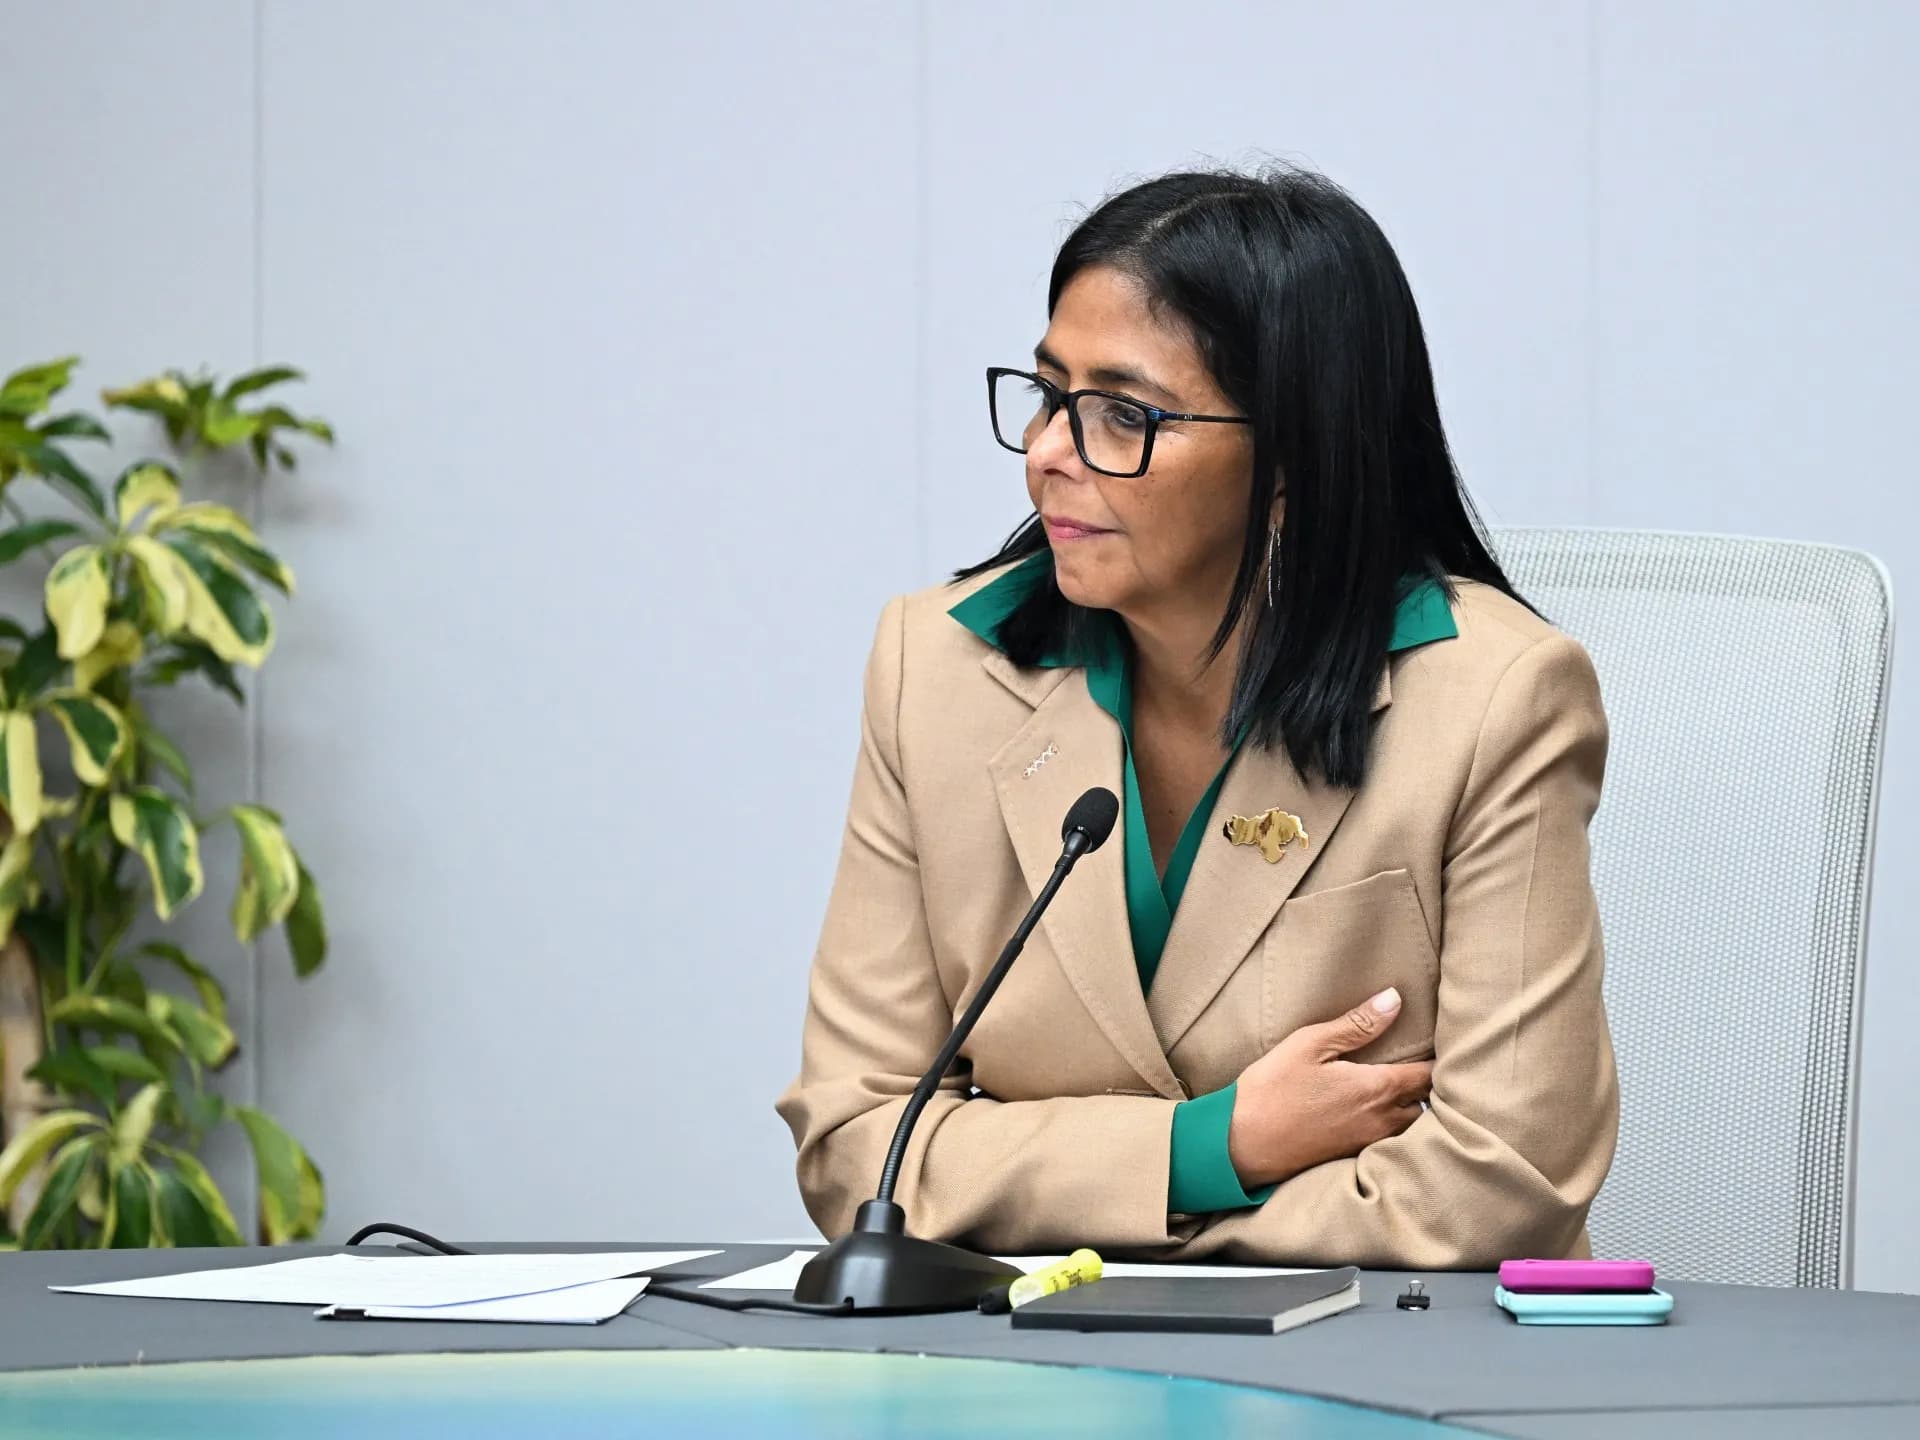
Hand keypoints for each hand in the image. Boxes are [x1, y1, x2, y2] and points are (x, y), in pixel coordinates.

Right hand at [1227, 987, 1432, 1190]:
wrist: (1241, 1144)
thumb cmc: (1272, 1090)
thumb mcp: (1309, 1045)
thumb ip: (1357, 1024)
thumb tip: (1394, 1000)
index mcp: (1377, 1089)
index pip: (1428, 1074)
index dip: (1440, 1057)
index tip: (1443, 1042)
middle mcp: (1383, 1120)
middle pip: (1428, 1102)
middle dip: (1433, 1083)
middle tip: (1431, 1062)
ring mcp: (1370, 1142)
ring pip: (1413, 1125)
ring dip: (1416, 1106)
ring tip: (1411, 1086)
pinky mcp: (1354, 1155)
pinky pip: (1392, 1140)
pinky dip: (1398, 1124)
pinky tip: (1382, 1111)